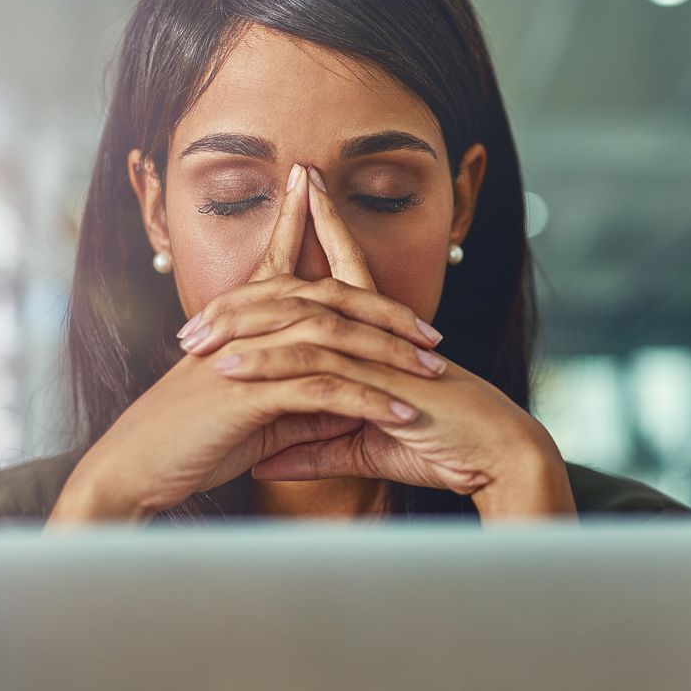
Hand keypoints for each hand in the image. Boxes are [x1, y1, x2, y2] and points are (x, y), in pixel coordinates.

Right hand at [45, 166, 440, 526]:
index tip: (394, 284)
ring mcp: (246, 354)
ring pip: (333, 337)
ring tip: (434, 372)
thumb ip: (297, 395)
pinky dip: (369, 399)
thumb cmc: (186, 444)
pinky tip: (403, 414)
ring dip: (390, 355)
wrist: (130, 472)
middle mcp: (244, 325)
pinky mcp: (249, 392)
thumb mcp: (253, 413)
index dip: (329, 249)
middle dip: (387, 312)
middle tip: (432, 333)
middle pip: (330, 298)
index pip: (292, 272)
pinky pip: (324, 388)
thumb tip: (348, 394)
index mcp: (240, 321)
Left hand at [201, 165, 575, 517]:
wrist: (496, 458)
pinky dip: (271, 366)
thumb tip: (265, 457)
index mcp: (376, 339)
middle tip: (196, 313)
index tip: (267, 231)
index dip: (304, 250)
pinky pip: (317, 366)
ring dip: (243, 330)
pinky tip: (231, 369)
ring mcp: (377, 349)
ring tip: (194, 342)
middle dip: (247, 296)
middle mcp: (375, 333)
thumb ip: (314, 448)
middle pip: (303, 293)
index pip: (334, 280)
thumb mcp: (364, 447)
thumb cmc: (443, 449)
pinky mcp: (381, 377)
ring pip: (300, 324)